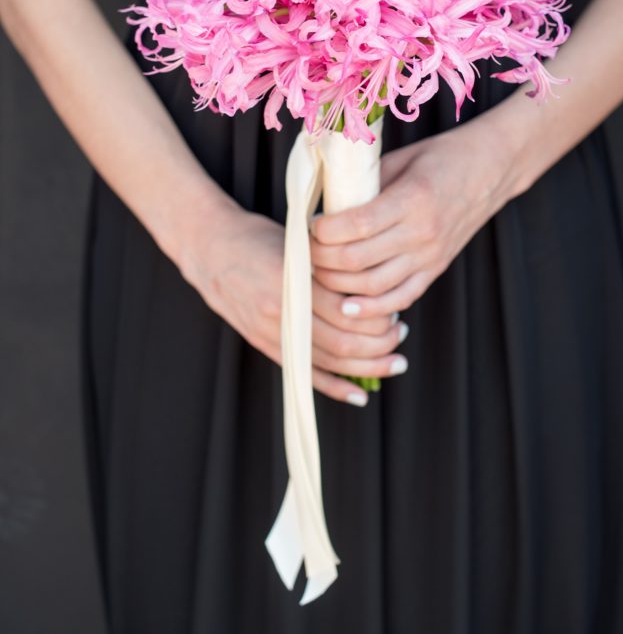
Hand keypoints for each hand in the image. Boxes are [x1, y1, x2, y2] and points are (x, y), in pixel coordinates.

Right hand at [176, 194, 408, 405]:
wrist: (209, 249)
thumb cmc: (257, 238)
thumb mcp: (298, 241)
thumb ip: (330, 263)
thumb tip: (374, 283)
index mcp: (294, 281)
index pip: (349, 310)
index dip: (379, 315)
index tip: (396, 309)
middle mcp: (283, 312)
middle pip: (345, 341)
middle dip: (381, 343)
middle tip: (401, 333)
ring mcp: (272, 333)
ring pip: (330, 362)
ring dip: (367, 366)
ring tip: (394, 360)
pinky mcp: (266, 346)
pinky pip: (305, 374)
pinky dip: (334, 387)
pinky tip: (360, 394)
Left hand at [309, 117, 514, 322]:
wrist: (491, 169)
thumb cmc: (441, 157)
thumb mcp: (399, 160)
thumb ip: (366, 184)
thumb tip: (325, 205)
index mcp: (413, 199)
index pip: (357, 226)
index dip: (325, 231)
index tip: (311, 225)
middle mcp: (423, 233)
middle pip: (358, 261)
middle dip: (322, 260)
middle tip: (308, 250)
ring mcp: (431, 256)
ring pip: (374, 287)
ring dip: (339, 286)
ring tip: (320, 274)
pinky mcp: (436, 270)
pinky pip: (400, 298)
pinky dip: (371, 308)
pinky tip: (348, 305)